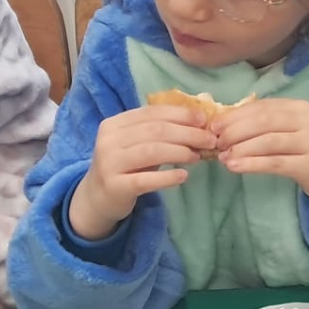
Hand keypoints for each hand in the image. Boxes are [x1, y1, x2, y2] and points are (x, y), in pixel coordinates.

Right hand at [70, 103, 216, 239]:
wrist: (98, 197)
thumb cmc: (127, 165)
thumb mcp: (139, 143)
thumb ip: (162, 128)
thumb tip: (201, 111)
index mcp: (115, 123)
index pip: (152, 113)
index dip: (180, 114)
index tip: (204, 120)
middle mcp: (109, 140)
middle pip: (155, 131)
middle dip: (187, 133)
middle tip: (209, 140)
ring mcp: (110, 163)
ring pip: (151, 151)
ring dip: (180, 152)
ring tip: (198, 157)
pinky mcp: (115, 186)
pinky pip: (145, 180)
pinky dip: (167, 177)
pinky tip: (183, 176)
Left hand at [210, 98, 308, 199]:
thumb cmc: (303, 150)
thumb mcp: (286, 130)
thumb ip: (262, 124)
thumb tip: (222, 124)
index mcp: (299, 107)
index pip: (261, 107)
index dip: (234, 116)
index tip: (213, 126)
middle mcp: (307, 120)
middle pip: (264, 122)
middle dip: (235, 131)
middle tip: (216, 143)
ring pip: (268, 142)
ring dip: (240, 149)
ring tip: (223, 157)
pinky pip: (274, 163)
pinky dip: (251, 164)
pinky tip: (235, 167)